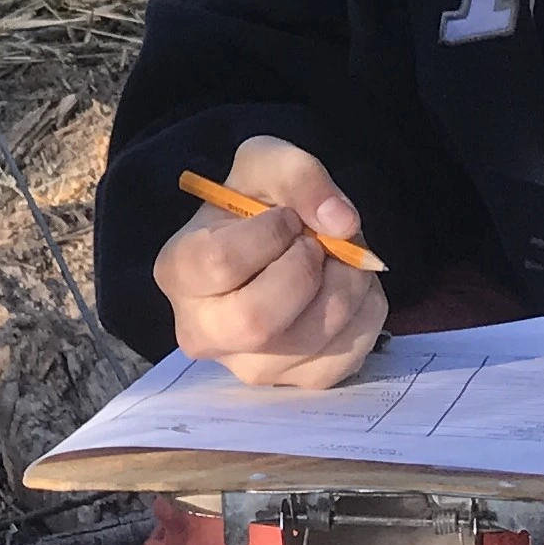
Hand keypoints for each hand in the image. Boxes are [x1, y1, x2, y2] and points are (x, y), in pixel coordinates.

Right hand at [153, 136, 388, 387]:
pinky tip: (347, 287)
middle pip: (257, 319)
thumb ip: (298, 175)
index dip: (270, 233)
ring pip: (311, 339)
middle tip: (316, 244)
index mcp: (178, 271)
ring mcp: (250, 366)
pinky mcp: (298, 383)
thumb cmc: (257, 202)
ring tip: (340, 258)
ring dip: (346, 285)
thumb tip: (342, 224)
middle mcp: (203, 332)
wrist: (276, 240)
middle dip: (306, 270)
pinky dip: (365, 313)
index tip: (286, 217)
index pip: (221, 262)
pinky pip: (347, 356)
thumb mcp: (265, 161)